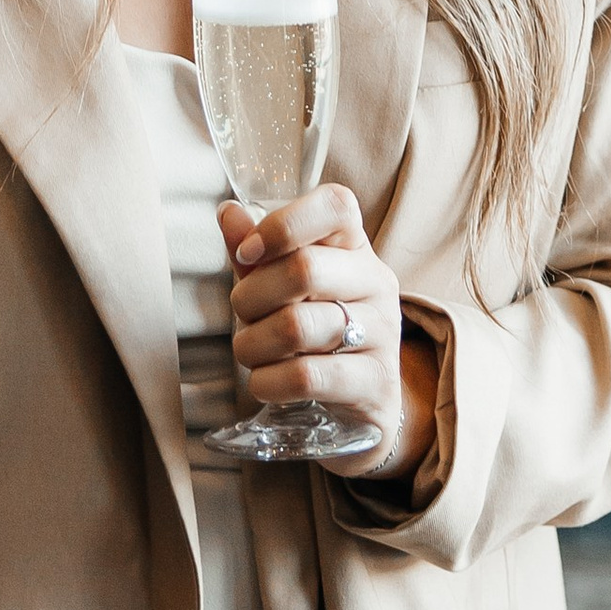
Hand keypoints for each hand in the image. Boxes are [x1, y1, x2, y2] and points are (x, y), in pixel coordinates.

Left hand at [222, 184, 434, 479]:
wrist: (365, 403)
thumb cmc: (318, 332)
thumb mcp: (287, 287)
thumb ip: (259, 252)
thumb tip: (228, 213)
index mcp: (355, 248)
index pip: (336, 205)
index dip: (283, 223)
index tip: (246, 253)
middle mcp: (376, 283)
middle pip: (304, 268)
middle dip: (251, 296)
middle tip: (243, 315)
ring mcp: (382, 333)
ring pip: (298, 326)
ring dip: (253, 343)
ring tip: (250, 352)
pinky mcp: (375, 383)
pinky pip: (307, 377)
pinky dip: (268, 382)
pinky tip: (264, 383)